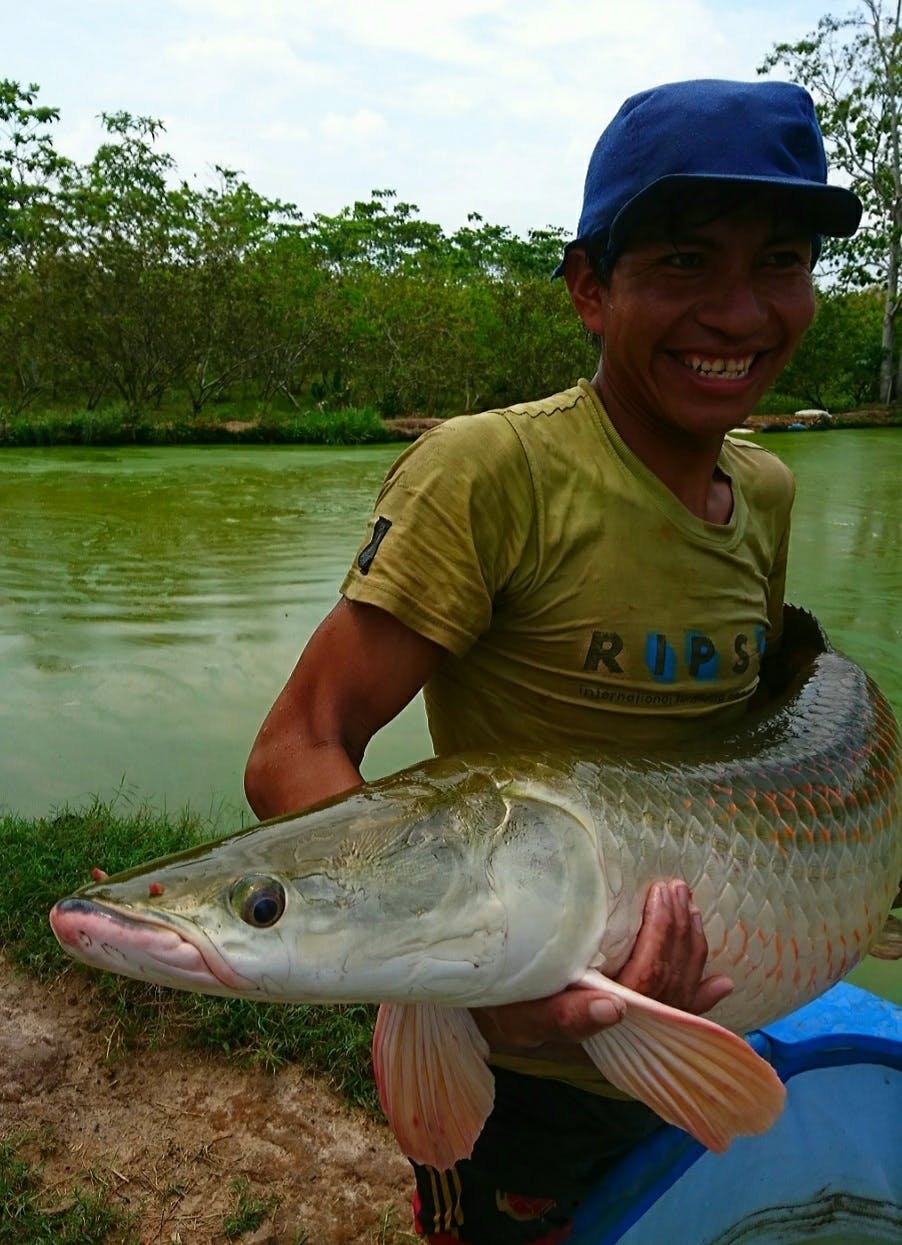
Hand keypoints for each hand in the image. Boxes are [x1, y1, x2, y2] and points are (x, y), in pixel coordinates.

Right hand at [471, 879, 732, 1056]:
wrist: (484, 1014)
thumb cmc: (495, 1007)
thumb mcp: (514, 1012)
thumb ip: (559, 1016)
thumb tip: (611, 1010)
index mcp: (597, 1026)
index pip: (647, 985)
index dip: (661, 940)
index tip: (660, 894)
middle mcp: (621, 1033)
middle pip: (667, 985)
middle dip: (677, 933)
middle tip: (674, 887)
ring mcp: (629, 1031)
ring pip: (676, 994)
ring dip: (690, 950)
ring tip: (689, 906)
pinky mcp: (629, 1023)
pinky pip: (675, 1014)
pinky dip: (700, 997)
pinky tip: (720, 983)